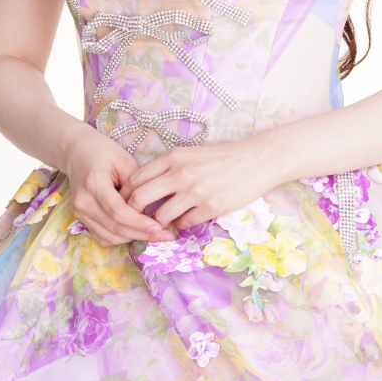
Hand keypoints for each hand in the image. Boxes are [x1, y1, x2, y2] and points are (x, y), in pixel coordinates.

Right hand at [62, 125, 175, 247]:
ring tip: (154, 235)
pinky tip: (136, 232)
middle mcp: (83, 202)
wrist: (77, 151)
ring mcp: (79, 211)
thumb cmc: (103, 152)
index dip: (139, 223)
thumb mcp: (124, 161)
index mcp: (94, 184)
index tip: (160, 227)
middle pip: (114, 228)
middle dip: (141, 234)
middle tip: (165, 235)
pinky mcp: (81, 217)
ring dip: (133, 238)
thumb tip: (151, 210)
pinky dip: (120, 238)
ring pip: (108, 237)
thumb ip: (136, 186)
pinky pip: (102, 236)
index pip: (118, 212)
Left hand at [120, 136, 281, 230]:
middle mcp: (179, 173)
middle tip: (136, 221)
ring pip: (160, 217)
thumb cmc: (223, 157)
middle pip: (138, 199)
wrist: (257, 160)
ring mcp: (194, 191)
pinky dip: (182, 225)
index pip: (135, 179)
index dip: (125, 195)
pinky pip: (183, 224)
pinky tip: (188, 219)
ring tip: (165, 223)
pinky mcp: (210, 207)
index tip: (125, 205)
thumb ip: (168, 168)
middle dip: (133, 214)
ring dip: (159, 224)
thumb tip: (145, 189)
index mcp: (173, 157)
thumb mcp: (191, 154)